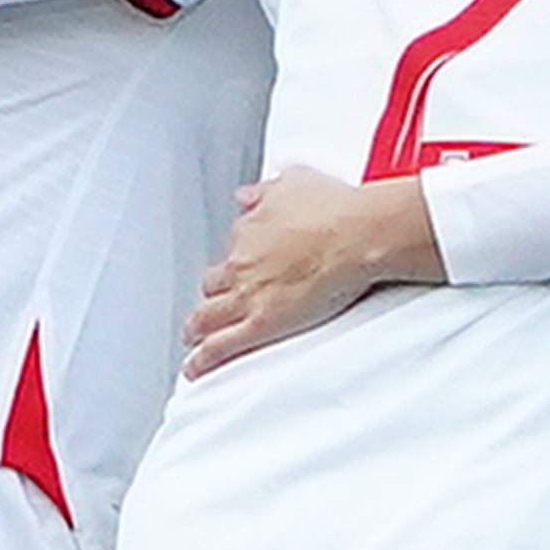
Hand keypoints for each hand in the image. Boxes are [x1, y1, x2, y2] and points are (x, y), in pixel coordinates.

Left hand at [185, 172, 442, 372]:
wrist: (356, 234)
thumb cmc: (335, 209)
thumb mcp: (295, 182)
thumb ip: (266, 191)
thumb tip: (247, 195)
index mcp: (250, 230)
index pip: (234, 248)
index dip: (238, 260)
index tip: (243, 266)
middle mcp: (242, 262)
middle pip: (214, 284)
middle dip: (212, 294)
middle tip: (213, 304)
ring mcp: (248, 294)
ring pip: (208, 316)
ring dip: (197, 327)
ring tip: (194, 338)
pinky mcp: (261, 322)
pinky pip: (221, 345)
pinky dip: (203, 358)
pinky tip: (196, 367)